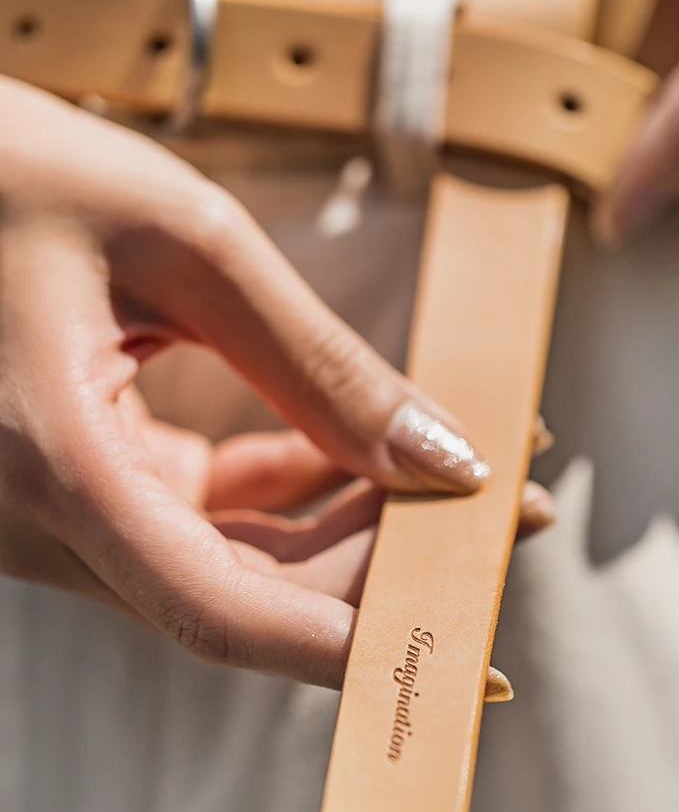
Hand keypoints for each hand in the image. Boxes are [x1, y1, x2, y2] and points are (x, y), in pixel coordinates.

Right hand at [0, 78, 551, 687]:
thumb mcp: (192, 248)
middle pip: (247, 593)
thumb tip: (438, 456)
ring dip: (344, 525)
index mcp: (52, 468)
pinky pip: (199, 517)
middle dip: (382, 561)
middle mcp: (40, 518)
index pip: (225, 612)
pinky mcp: (77, 479)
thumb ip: (319, 364)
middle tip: (497, 513)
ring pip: (231, 561)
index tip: (464, 629)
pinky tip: (350, 449)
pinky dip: (285, 489)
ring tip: (444, 475)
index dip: (354, 639)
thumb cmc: (17, 172)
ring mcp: (55, 508)